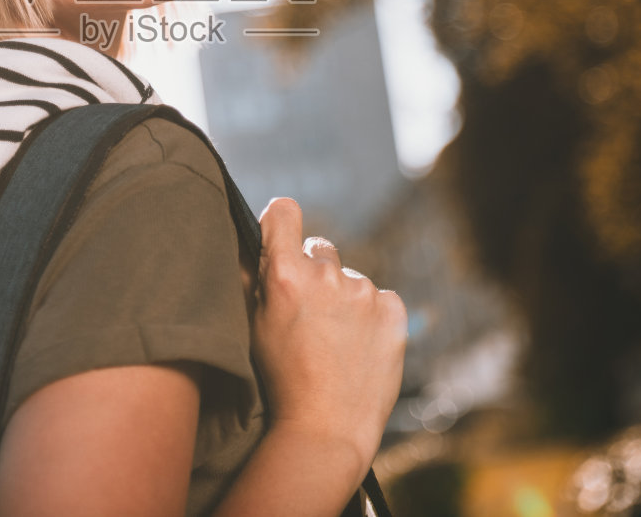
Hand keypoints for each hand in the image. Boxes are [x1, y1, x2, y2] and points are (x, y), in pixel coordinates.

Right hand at [247, 197, 406, 476]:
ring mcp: (364, 291)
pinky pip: (379, 298)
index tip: (280, 236)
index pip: (284, 211)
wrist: (327, 429)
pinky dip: (370, 316)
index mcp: (285, 274)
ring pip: (349, 278)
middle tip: (309, 314)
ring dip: (342, 298)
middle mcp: (326, 274)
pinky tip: (358, 346)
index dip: (280, 222)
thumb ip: (249, 278)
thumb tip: (246, 241)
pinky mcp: (393, 310)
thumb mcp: (250, 326)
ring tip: (334, 342)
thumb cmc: (280, 380)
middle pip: (319, 249)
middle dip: (313, 273)